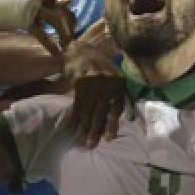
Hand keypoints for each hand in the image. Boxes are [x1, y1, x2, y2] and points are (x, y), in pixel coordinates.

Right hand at [26, 0, 80, 56]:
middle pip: (61, 7)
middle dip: (69, 21)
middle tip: (73, 33)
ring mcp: (32, 6)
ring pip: (57, 20)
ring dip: (64, 33)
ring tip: (67, 45)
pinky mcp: (25, 20)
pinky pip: (44, 35)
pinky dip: (51, 45)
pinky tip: (57, 53)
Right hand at [63, 20, 124, 147]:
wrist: (81, 49)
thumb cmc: (99, 66)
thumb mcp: (114, 76)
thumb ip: (118, 94)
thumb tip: (123, 117)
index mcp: (118, 81)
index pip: (117, 106)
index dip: (112, 123)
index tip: (108, 138)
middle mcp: (107, 82)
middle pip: (102, 110)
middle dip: (97, 129)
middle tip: (93, 144)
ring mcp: (92, 82)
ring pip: (89, 109)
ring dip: (85, 127)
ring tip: (84, 141)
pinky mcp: (79, 82)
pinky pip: (77, 104)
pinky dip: (74, 117)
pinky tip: (72, 128)